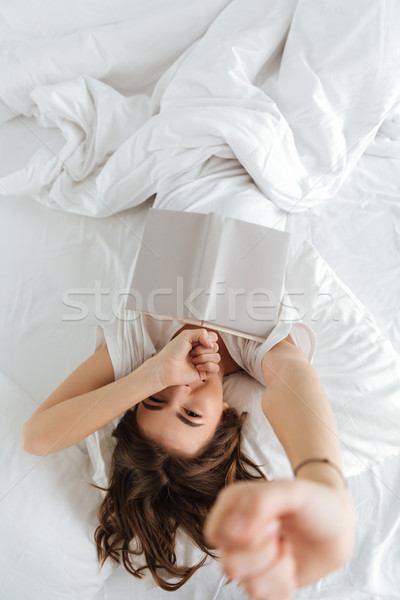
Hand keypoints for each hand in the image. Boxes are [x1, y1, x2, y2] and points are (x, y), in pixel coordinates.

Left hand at [154, 328, 220, 387]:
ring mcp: (204, 362)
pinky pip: (216, 368)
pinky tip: (197, 367)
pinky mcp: (204, 372)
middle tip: (191, 352)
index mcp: (198, 341)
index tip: (197, 342)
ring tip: (193, 360)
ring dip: (203, 358)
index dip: (208, 339)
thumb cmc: (172, 352)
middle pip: (216, 347)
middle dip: (202, 349)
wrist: (166, 367)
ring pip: (217, 357)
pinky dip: (207, 366)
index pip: (214, 337)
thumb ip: (201, 333)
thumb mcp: (185, 335)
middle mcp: (202, 351)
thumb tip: (211, 343)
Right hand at [204, 479, 354, 599]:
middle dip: (265, 553)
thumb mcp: (291, 491)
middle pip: (230, 564)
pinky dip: (284, 583)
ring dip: (278, 568)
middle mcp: (234, 534)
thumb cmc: (313, 503)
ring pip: (249, 585)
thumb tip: (231, 531)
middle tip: (280, 533)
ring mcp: (248, 560)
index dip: (246, 534)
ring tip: (287, 547)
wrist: (337, 525)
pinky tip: (290, 562)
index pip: (217, 534)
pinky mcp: (263, 581)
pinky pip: (264, 598)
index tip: (271, 520)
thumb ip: (259, 501)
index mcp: (231, 506)